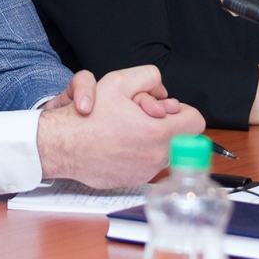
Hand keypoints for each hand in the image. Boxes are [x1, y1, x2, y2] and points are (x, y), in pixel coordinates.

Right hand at [36, 65, 204, 188]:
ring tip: (126, 130)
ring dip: (152, 140)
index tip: (163, 109)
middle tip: (141, 117)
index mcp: (159, 132)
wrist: (62, 145)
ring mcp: (146, 171)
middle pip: (180, 137)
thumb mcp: (118, 81)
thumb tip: (163, 92)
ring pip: (164, 151)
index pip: (195, 121)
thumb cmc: (87, 116)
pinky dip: (138, 154)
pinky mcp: (134, 180)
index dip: (179, 111)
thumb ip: (149, 77)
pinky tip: (117, 145)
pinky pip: (147, 165)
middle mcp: (157, 156)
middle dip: (164, 125)